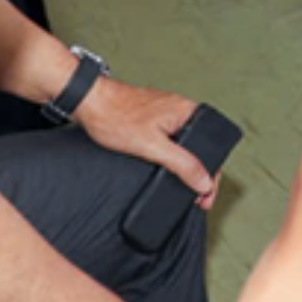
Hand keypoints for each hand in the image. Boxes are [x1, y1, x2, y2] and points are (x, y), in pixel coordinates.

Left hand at [73, 75, 213, 199]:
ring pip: (186, 146)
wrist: (89, 103)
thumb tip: (204, 180)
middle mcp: (181, 110)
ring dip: (186, 167)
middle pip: (201, 147)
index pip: (213, 146)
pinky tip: (166, 168)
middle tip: (196, 197)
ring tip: (183, 186)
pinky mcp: (154, 120)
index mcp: (187, 112)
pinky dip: (173, 158)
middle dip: (201, 174)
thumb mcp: (152, 147)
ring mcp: (167, 114)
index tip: (205, 195)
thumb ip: (182, 164)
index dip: (211, 174)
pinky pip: (173, 142)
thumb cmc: (115, 117)